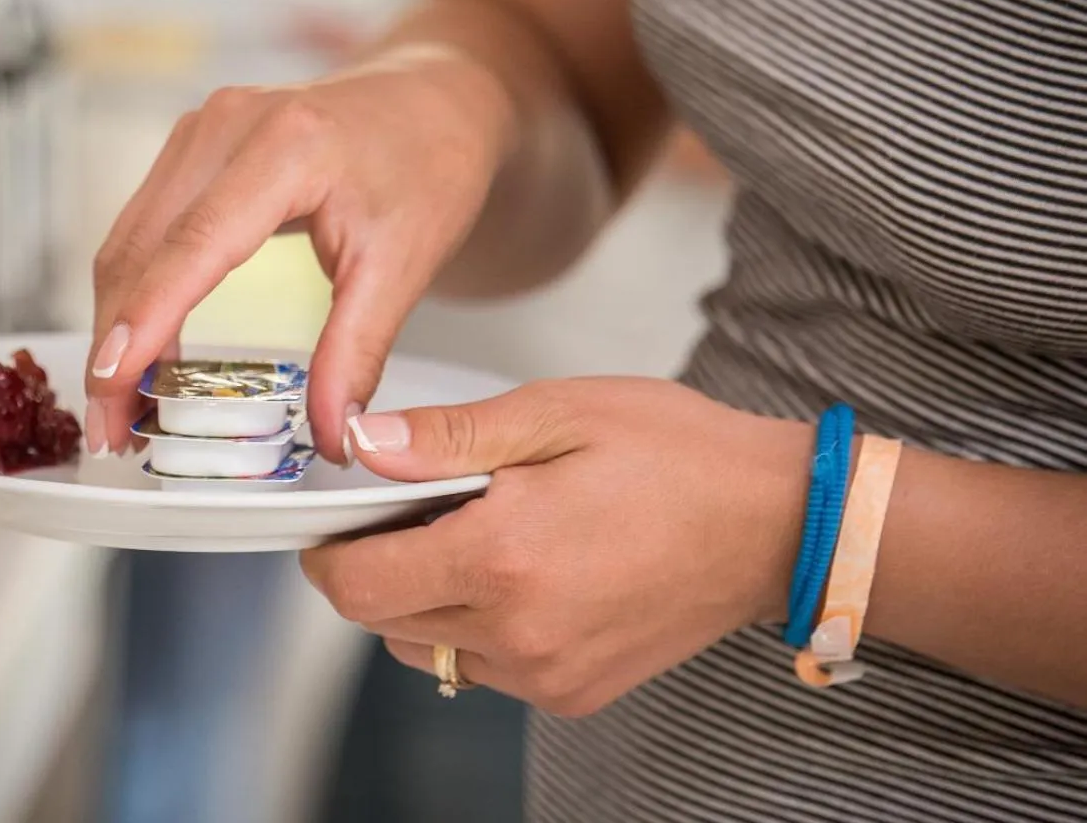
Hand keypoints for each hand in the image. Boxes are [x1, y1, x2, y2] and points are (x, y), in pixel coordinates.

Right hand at [84, 46, 518, 459]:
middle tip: (113, 431)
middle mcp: (227, 126)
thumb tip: (332, 435)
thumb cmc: (428, 163)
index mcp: (286, 146)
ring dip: (114, 326)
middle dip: (116, 347)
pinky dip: (132, 294)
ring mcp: (201, 131)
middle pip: (142, 248)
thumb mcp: (406, 264)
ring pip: (128, 242)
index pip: (194, 243)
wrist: (432, 99)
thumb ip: (359, 351)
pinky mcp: (192, 148)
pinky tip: (138, 352)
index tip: (114, 380)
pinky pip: (142, 229)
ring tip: (119, 408)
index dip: (147, 317)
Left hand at [301, 377, 811, 714]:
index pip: (358, 585)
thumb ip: (447, 440)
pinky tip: (520, 574)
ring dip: (424, 601)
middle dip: (376, 568)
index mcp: (501, 558)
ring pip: (428, 649)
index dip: (328, 554)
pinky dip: (477, 627)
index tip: (335, 523)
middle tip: (414, 512)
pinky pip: (485, 669)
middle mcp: (516, 633)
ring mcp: (546, 674)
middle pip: (384, 622)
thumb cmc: (675, 456)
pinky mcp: (574, 692)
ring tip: (475, 539)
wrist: (777, 525)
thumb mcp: (554, 414)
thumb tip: (364, 446)